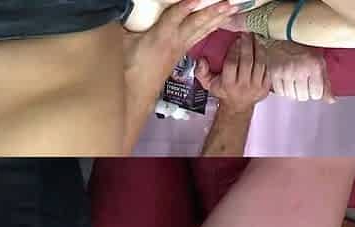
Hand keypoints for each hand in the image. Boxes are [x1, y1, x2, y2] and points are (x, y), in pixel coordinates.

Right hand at [124, 0, 239, 70]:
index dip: (185, 7)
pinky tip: (220, 22)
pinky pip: (200, 36)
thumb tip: (122, 8)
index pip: (174, 18)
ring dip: (218, 19)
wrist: (137, 90)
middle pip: (196, 24)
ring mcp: (181, 47)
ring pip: (202, 30)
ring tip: (232, 8)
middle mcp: (175, 42)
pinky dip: (211, 27)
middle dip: (213, 12)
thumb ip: (126, 24)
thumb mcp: (123, 42)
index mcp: (160, 38)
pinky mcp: (182, 51)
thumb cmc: (128, 66)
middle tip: (229, 2)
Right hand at [195, 33, 270, 113]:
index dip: (234, 50)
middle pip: (247, 61)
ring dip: (258, 48)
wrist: (238, 106)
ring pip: (259, 64)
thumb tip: (201, 60)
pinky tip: (261, 48)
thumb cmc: (223, 90)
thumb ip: (201, 72)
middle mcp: (243, 87)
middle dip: (247, 45)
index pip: (231, 64)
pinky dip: (265, 57)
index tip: (236, 39)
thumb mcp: (208, 84)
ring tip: (255, 38)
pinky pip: (267, 69)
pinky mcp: (265, 88)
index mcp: (228, 85)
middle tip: (247, 33)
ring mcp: (256, 87)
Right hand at [267, 40, 334, 102]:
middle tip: (301, 81)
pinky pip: (280, 92)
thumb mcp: (319, 63)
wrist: (282, 39)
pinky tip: (285, 80)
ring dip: (292, 91)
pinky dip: (282, 89)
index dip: (315, 92)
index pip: (317, 95)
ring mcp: (286, 72)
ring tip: (293, 79)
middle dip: (303, 92)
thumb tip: (331, 100)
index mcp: (315, 66)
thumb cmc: (303, 51)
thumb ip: (325, 83)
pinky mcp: (274, 74)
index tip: (312, 85)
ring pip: (291, 96)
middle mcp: (300, 69)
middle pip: (303, 97)